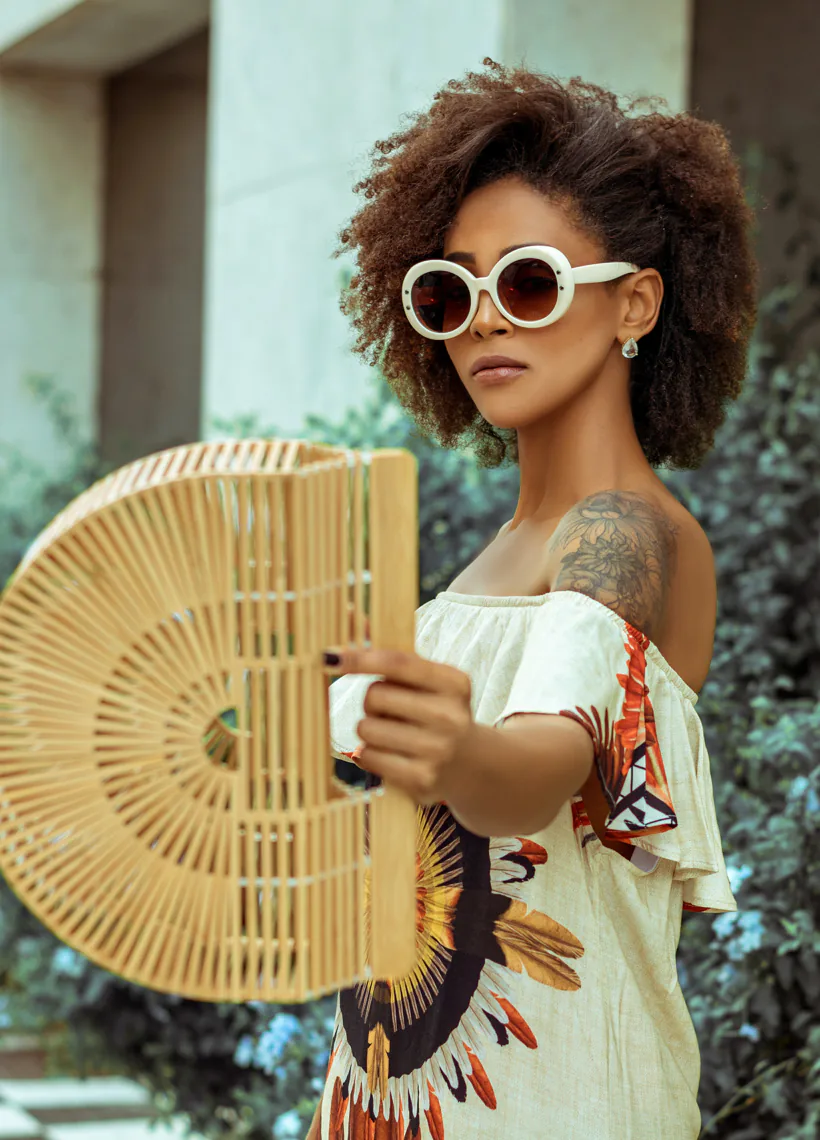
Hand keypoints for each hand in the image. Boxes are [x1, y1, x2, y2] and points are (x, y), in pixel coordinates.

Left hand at [322, 645, 473, 803]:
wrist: (469, 763)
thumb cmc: (435, 712)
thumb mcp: (431, 682)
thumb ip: (395, 662)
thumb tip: (341, 646)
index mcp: (453, 683)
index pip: (397, 663)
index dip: (360, 658)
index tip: (332, 658)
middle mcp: (449, 716)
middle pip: (375, 695)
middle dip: (371, 701)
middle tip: (387, 710)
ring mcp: (437, 750)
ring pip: (366, 728)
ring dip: (369, 729)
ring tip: (390, 734)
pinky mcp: (421, 778)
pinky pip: (368, 757)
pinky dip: (369, 754)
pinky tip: (388, 754)